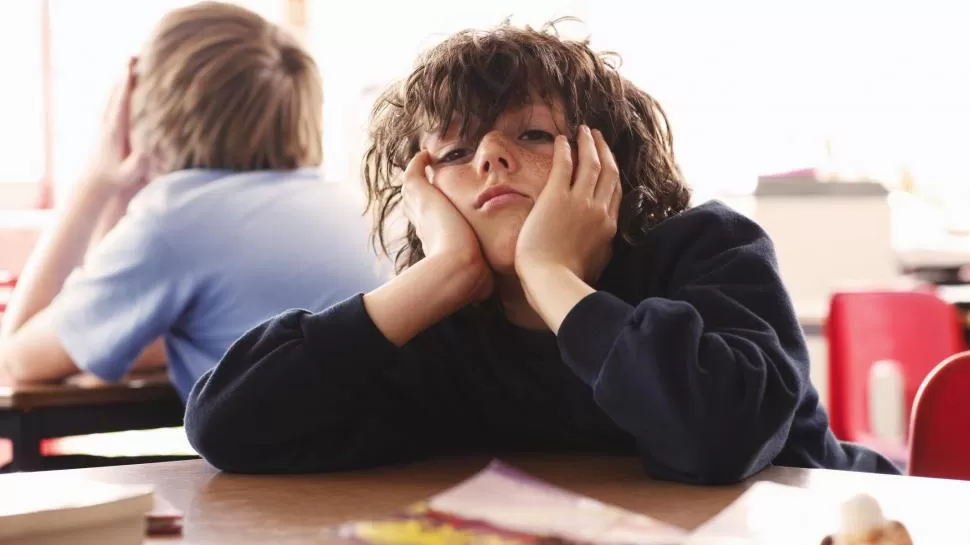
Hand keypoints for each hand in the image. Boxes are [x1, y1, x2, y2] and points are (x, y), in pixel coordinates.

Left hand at [84, 57, 148, 192]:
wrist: (91, 184)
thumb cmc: (113, 180)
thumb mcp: (128, 175)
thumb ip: (137, 165)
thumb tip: (146, 151)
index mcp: (114, 131)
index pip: (120, 102)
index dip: (126, 84)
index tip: (131, 67)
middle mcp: (105, 123)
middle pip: (114, 92)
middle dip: (123, 74)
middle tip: (133, 55)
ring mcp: (102, 124)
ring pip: (110, 95)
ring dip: (119, 78)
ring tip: (129, 63)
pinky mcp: (102, 127)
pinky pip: (109, 102)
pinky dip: (116, 89)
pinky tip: (120, 83)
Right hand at [401, 151, 493, 302]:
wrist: (460, 269)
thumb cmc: (471, 278)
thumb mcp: (479, 280)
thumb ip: (483, 283)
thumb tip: (487, 295)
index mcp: (436, 241)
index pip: (430, 225)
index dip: (433, 217)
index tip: (440, 211)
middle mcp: (424, 224)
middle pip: (417, 205)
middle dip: (421, 193)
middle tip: (426, 180)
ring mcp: (420, 209)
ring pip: (412, 188)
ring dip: (417, 175)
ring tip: (424, 162)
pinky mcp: (421, 195)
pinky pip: (414, 173)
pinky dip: (417, 163)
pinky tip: (426, 154)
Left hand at [515, 125, 620, 284]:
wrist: (552, 281)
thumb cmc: (568, 280)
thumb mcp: (597, 264)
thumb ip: (602, 248)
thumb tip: (603, 243)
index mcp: (609, 226)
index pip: (615, 191)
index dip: (612, 171)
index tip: (608, 159)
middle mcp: (599, 209)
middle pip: (608, 171)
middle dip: (604, 150)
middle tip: (597, 136)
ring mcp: (579, 201)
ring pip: (590, 163)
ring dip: (588, 144)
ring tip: (583, 130)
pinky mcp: (557, 197)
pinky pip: (565, 164)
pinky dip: (566, 149)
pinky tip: (562, 139)